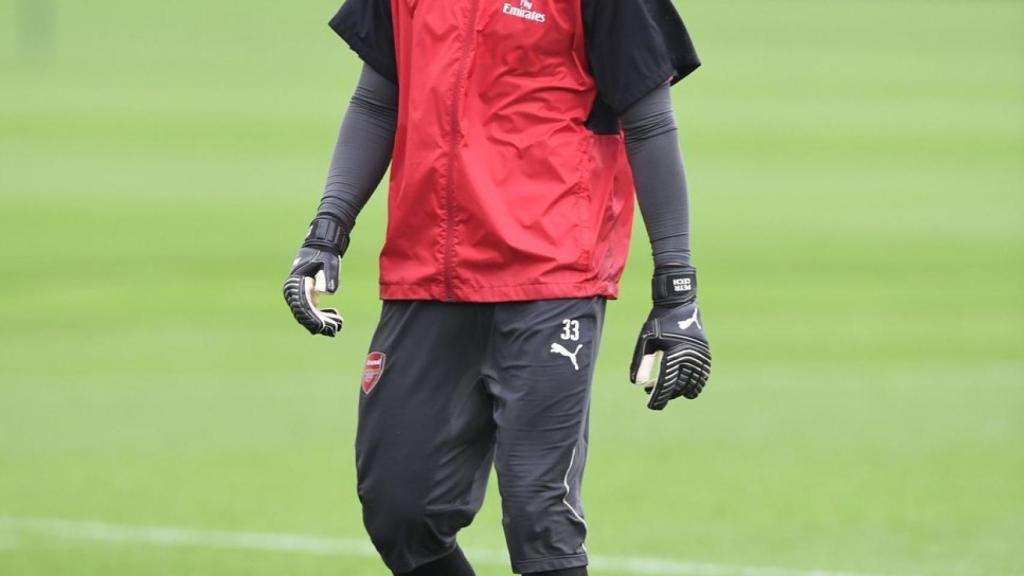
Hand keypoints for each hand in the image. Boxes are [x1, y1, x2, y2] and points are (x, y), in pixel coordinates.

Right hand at [283, 217, 349, 336]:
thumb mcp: (328, 264)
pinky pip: (313, 311)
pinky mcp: (308, 296)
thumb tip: (323, 292)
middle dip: (319, 324)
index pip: (302, 306)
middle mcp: (294, 291)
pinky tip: (336, 317)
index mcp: (295, 283)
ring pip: (308, 315)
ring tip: (338, 324)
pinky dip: (323, 316)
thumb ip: (325, 277)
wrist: (322, 247)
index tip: (323, 327)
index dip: (312, 318)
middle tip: (335, 328)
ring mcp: (299, 294)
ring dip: (323, 322)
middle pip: (304, 314)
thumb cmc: (325, 255)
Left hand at [629, 267, 711, 409]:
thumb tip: (637, 384)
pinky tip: (683, 388)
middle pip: (679, 386)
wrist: (678, 304)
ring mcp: (700, 355)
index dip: (659, 397)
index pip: (666, 383)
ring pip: (692, 384)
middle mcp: (689, 356)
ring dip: (679, 391)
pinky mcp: (705, 354)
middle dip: (666, 394)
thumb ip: (641, 363)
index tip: (651, 405)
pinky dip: (694, 385)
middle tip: (652, 394)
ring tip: (666, 390)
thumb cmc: (657, 322)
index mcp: (673, 352)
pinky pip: (702, 376)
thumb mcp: (646, 341)